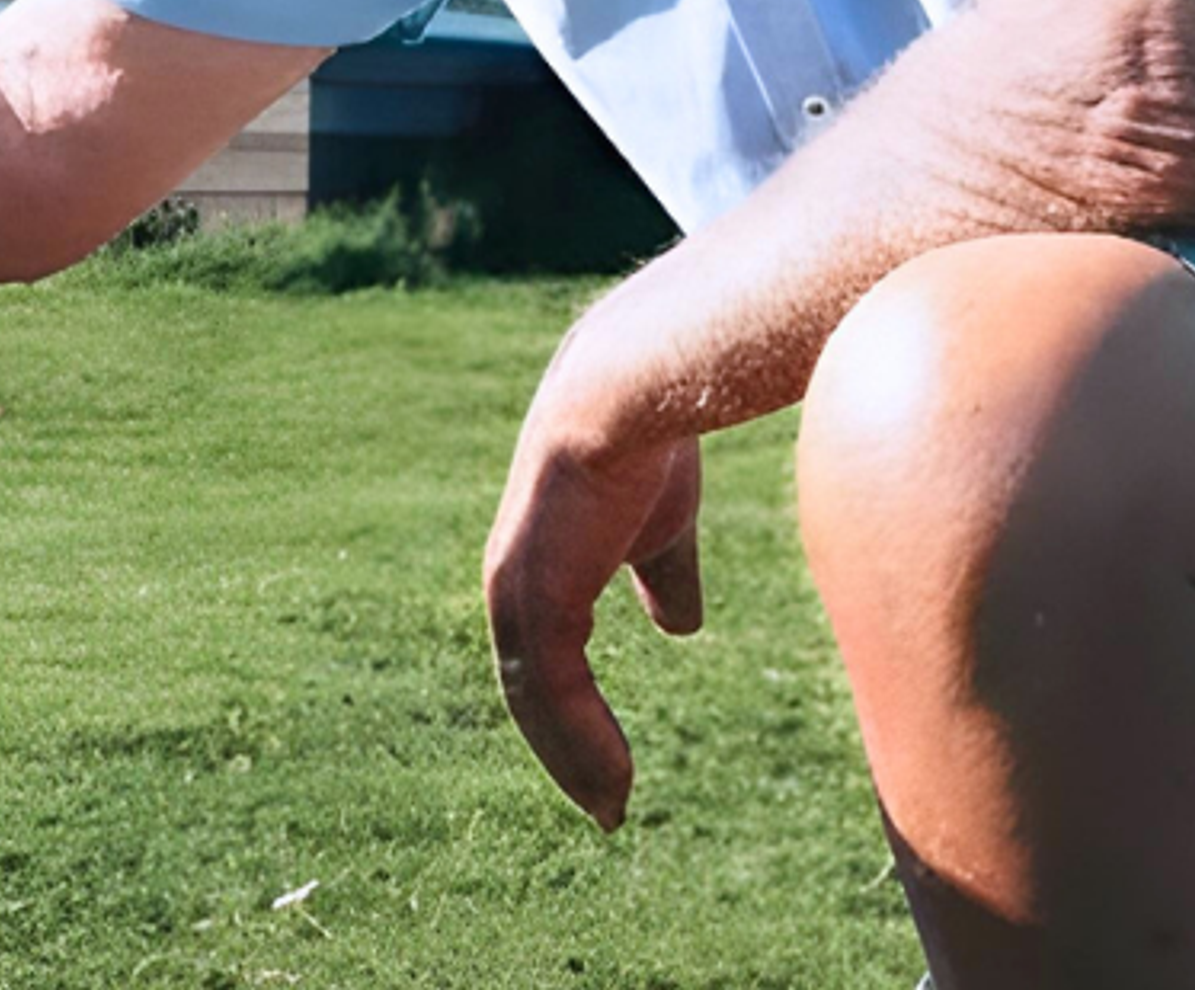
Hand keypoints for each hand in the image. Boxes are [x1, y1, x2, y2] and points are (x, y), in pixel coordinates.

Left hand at [482, 331, 704, 830]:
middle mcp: (515, 581)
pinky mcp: (534, 595)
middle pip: (533, 690)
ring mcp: (518, 589)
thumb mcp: (663, 523)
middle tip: (605, 806)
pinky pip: (550, 693)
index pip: (547, 657)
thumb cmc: (650, 441)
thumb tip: (680, 627)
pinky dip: (579, 743)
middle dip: (567, 749)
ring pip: (537, 701)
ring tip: (611, 807)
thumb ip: (663, 573)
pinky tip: (614, 782)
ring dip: (574, 759)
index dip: (576, 712)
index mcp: (541, 564)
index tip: (612, 765)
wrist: (636, 388)